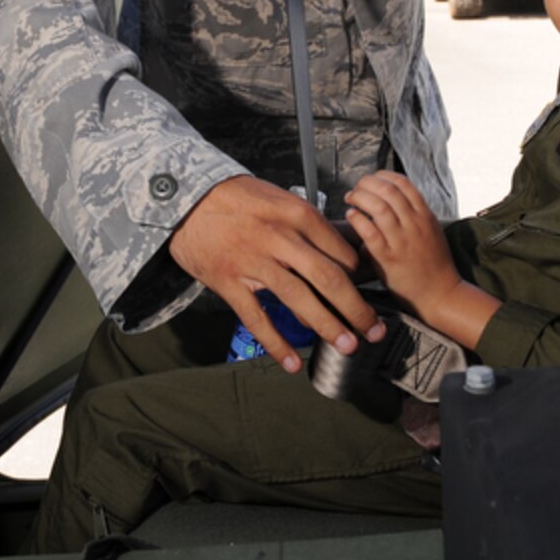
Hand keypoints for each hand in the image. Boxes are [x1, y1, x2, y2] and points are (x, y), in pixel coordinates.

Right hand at [169, 175, 385, 373]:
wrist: (186, 199)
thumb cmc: (237, 197)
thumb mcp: (278, 197)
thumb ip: (306, 224)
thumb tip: (336, 252)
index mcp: (296, 214)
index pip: (339, 250)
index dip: (359, 276)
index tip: (368, 292)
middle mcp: (280, 238)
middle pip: (329, 279)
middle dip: (356, 308)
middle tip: (374, 330)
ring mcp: (254, 261)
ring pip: (299, 299)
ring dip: (327, 326)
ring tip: (348, 346)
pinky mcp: (230, 282)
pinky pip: (257, 318)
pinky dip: (276, 343)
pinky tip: (291, 362)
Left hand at [344, 171, 463, 318]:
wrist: (440, 294)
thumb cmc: (433, 265)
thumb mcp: (431, 232)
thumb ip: (413, 216)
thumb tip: (389, 201)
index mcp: (425, 216)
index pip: (403, 183)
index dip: (383, 176)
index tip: (371, 179)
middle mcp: (415, 225)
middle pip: (388, 190)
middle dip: (367, 183)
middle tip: (356, 189)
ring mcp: (402, 241)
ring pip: (378, 207)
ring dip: (359, 197)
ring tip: (350, 200)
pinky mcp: (389, 258)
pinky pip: (369, 231)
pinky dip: (357, 219)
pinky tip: (351, 216)